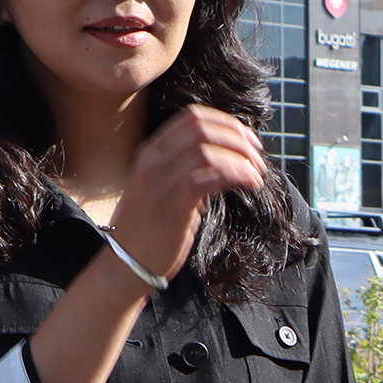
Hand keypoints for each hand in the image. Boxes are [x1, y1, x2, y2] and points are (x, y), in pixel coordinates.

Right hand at [103, 105, 266, 291]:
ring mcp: (160, 182)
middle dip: (237, 137)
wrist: (125, 265)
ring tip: (257, 174)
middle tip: (257, 156)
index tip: (247, 139)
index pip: (191, 117)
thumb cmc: (150, 231)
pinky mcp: (172, 205)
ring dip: (240, 158)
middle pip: (201, 129)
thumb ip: (192, 172)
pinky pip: (208, 177)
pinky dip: (236, 174)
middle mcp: (153, 162)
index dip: (226, 123)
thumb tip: (230, 162)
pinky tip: (250, 183)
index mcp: (151, 152)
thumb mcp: (167, 190)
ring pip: (207, 150)